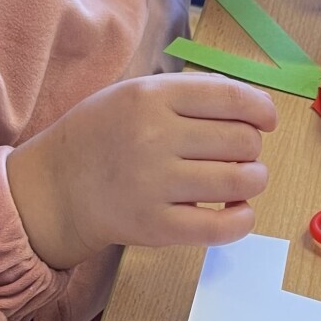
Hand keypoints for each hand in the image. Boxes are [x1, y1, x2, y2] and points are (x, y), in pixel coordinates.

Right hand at [6, 74, 276, 270]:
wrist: (54, 188)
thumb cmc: (100, 136)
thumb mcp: (132, 94)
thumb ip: (186, 94)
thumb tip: (250, 106)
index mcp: (151, 97)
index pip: (231, 97)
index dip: (262, 109)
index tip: (266, 120)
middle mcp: (155, 137)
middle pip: (242, 140)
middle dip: (252, 148)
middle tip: (236, 155)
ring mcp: (155, 184)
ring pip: (241, 180)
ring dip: (253, 181)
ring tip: (239, 182)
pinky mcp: (156, 227)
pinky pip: (222, 227)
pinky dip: (242, 220)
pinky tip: (236, 213)